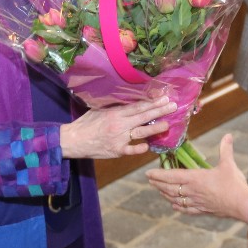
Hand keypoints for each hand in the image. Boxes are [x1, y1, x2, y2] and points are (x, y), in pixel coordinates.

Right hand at [58, 97, 175, 159]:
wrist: (74, 140)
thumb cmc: (87, 123)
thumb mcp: (99, 110)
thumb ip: (115, 106)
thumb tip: (130, 99)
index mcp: (115, 113)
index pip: (138, 106)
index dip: (152, 102)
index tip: (164, 97)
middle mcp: (119, 124)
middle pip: (143, 116)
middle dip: (159, 111)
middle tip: (173, 106)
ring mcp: (119, 138)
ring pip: (140, 132)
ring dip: (155, 128)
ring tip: (167, 124)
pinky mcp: (116, 151)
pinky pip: (130, 149)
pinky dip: (138, 148)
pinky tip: (147, 146)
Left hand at [145, 134, 247, 222]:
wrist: (241, 204)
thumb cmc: (234, 184)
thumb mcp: (228, 164)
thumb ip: (225, 149)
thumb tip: (228, 136)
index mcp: (195, 178)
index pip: (171, 176)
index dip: (158, 175)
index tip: (148, 173)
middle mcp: (192, 191)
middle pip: (169, 188)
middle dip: (158, 184)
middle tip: (150, 181)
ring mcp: (196, 202)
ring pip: (175, 199)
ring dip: (165, 194)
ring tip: (159, 191)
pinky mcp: (202, 210)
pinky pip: (185, 209)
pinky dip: (177, 207)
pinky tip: (174, 205)